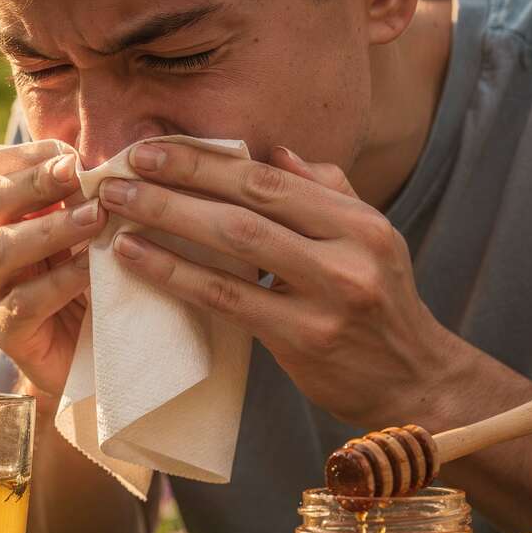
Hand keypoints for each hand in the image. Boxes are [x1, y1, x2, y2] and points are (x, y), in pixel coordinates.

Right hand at [0, 152, 107, 397]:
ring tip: (94, 217)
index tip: (71, 153)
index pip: (2, 180)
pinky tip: (90, 269)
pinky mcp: (3, 332)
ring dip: (49, 229)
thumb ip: (82, 207)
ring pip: (2, 251)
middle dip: (35, 185)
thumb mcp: (82, 242)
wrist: (84, 360)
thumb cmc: (86, 292)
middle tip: (78, 173)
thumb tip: (104, 165)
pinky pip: (25, 301)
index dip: (32, 163)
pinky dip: (60, 281)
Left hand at [97, 143, 472, 428]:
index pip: (272, 178)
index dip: (209, 159)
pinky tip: (137, 258)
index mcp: (360, 223)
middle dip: (181, 178)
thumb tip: (276, 152)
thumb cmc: (379, 309)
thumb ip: (327, 194)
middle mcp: (349, 252)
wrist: (413, 384)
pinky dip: (177, 274)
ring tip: (118, 206)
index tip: (155, 148)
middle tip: (123, 167)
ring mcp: (327, 297)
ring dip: (168, 219)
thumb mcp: (371, 244)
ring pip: (236, 244)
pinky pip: (227, 299)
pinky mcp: (303, 339)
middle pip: (250, 202)